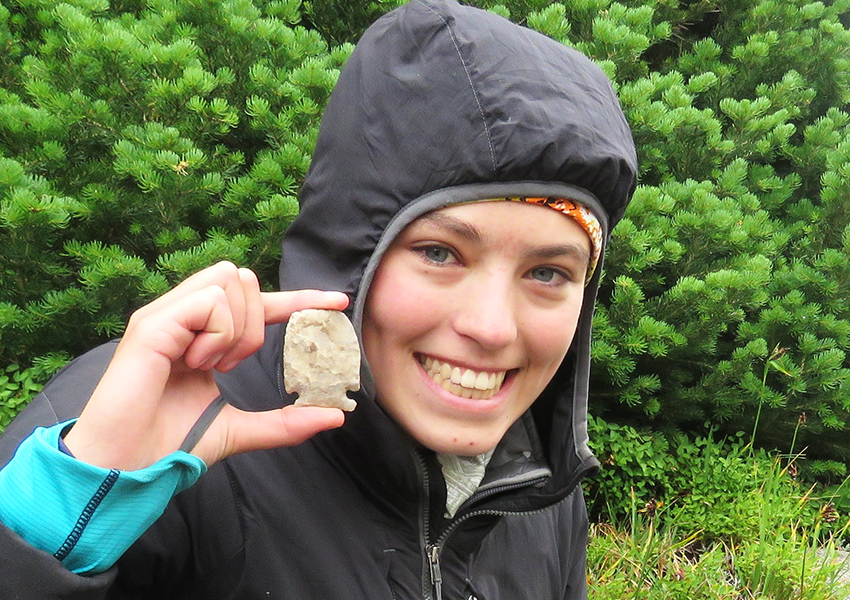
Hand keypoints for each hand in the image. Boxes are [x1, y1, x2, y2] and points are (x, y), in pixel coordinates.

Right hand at [63, 262, 348, 470]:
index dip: (299, 298)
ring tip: (208, 365)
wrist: (124, 468)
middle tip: (231, 364)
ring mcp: (165, 315)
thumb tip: (335, 416)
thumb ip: (284, 422)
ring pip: (228, 280)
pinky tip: (193, 363)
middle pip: (243, 278)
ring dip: (235, 327)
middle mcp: (182, 315)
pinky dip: (215, 334)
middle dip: (256, 320)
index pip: (258, 303)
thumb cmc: (169, 446)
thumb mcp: (239, 429)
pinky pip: (209, 302)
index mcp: (201, 334)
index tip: (338, 302)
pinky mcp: (151, 324)